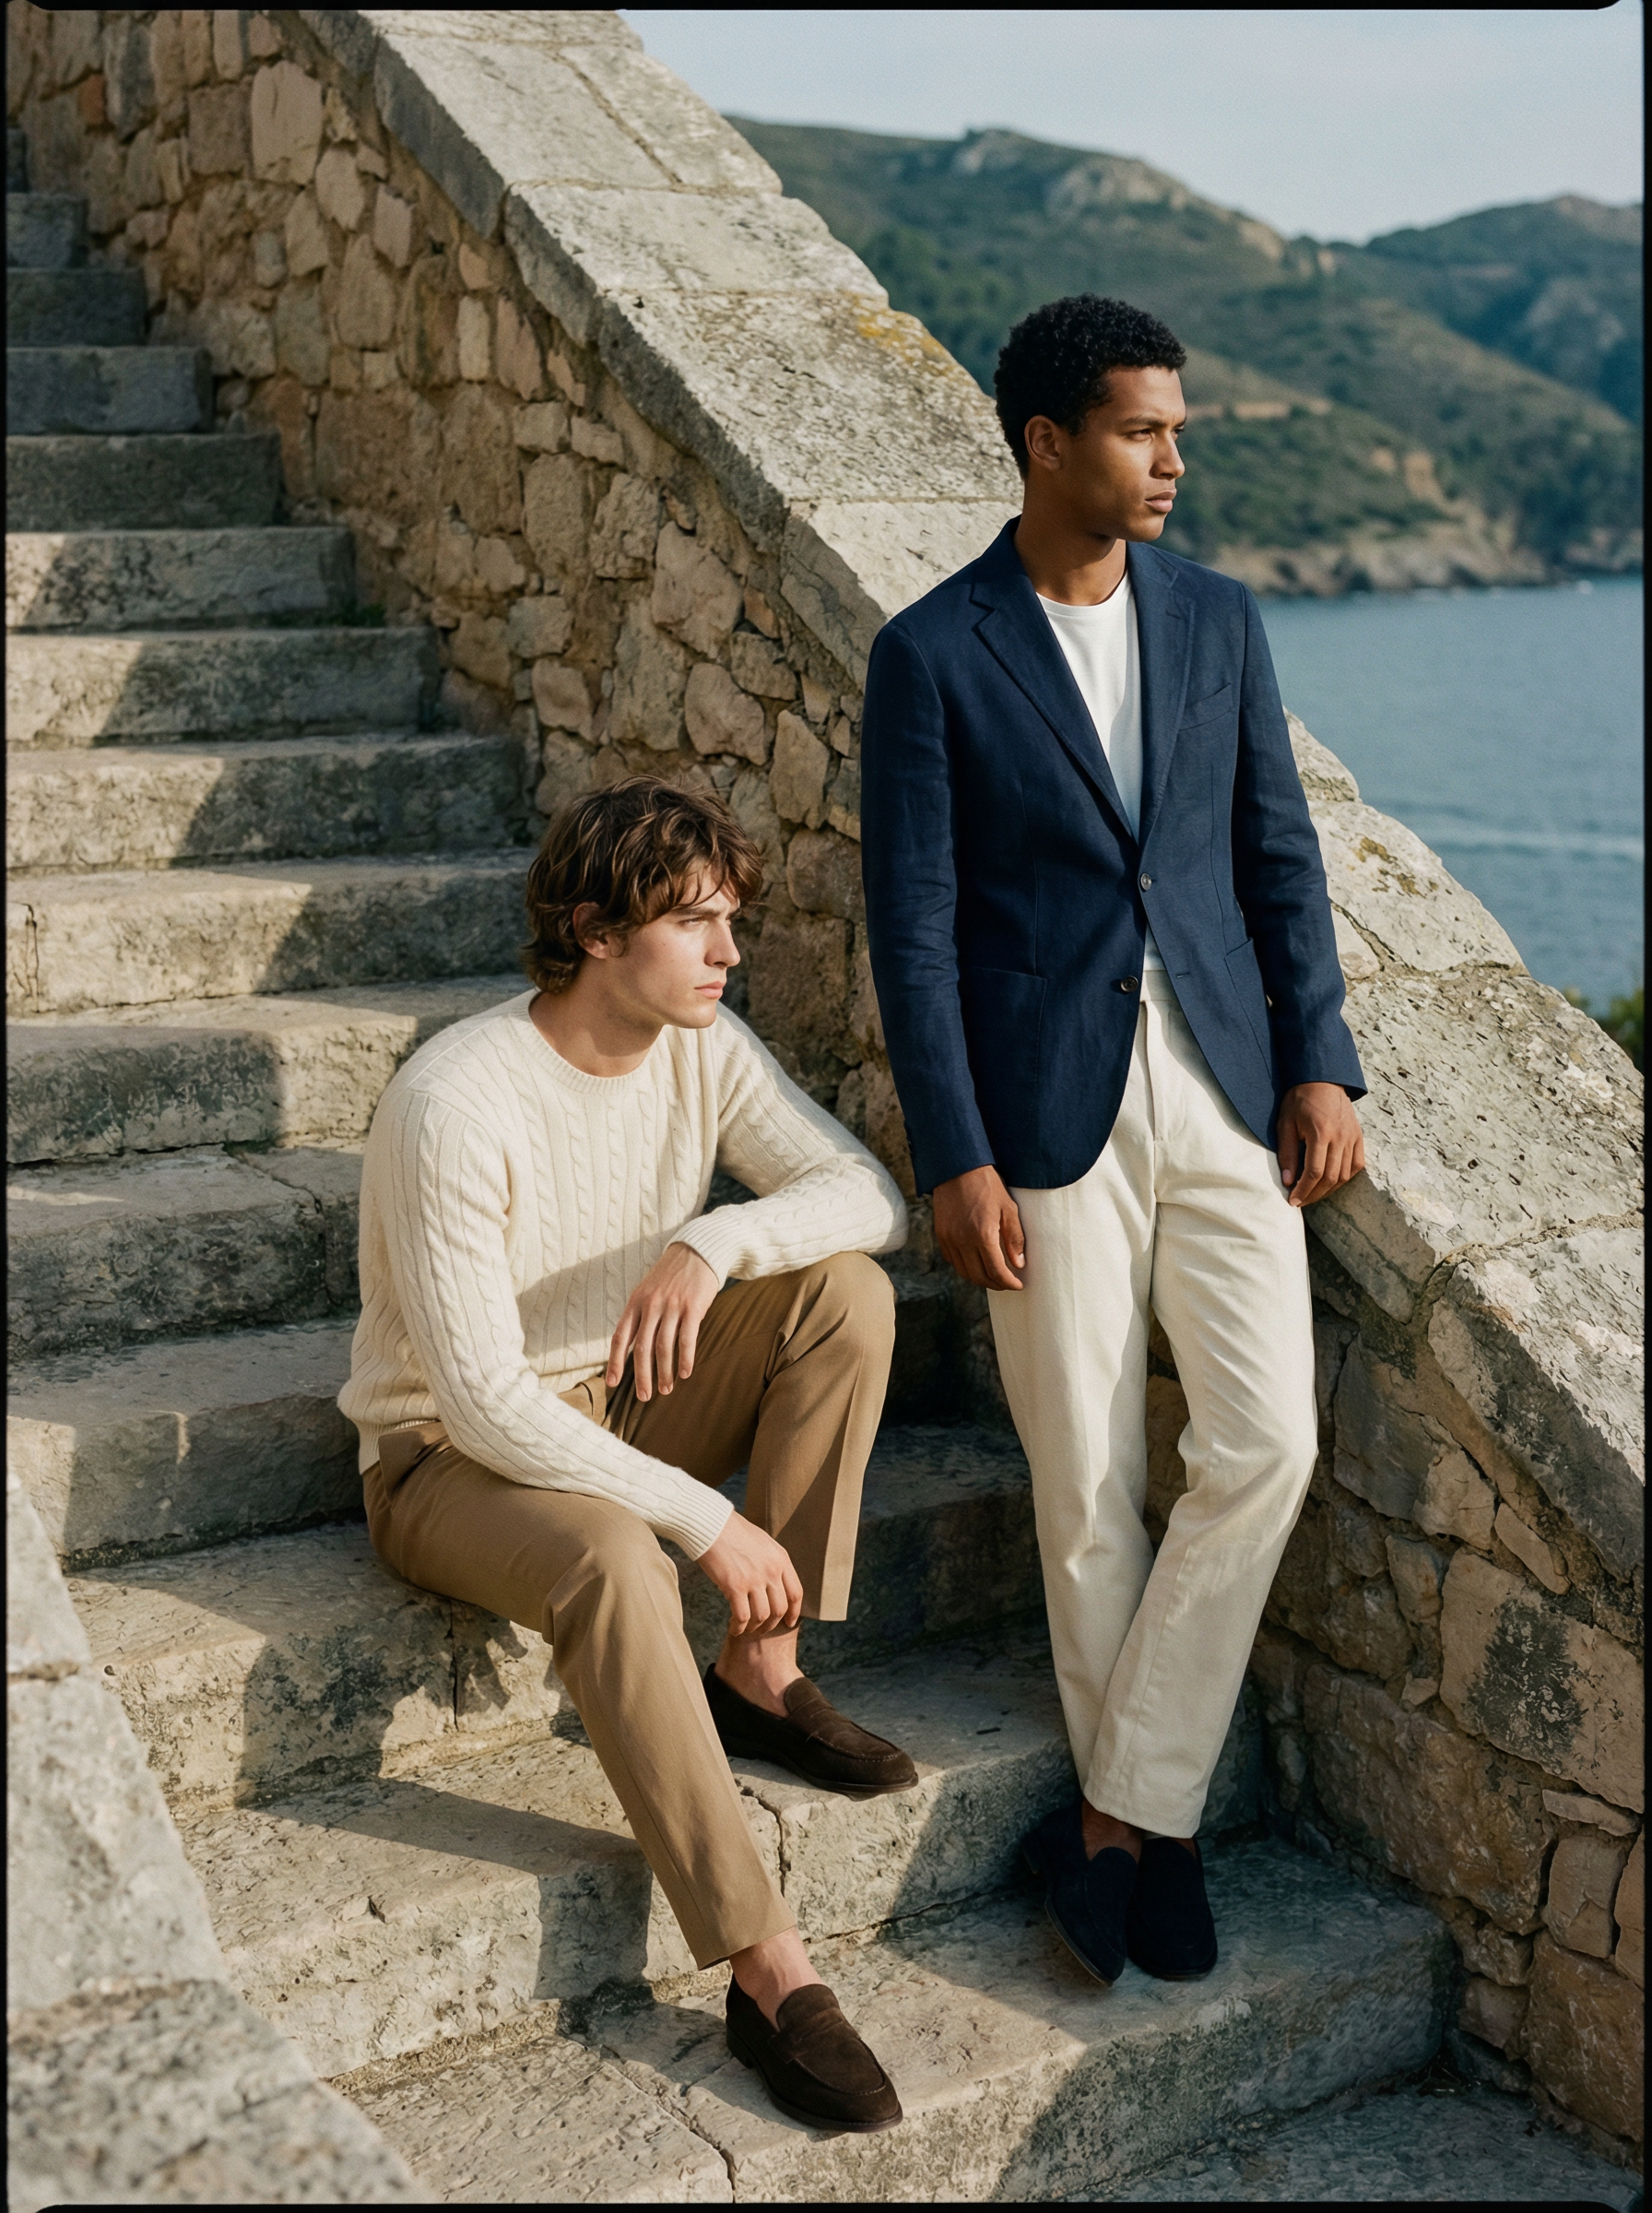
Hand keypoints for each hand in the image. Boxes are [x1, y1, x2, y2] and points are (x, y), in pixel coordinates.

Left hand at [606, 1240, 718, 1399]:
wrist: (696, 1251)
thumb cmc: (671, 1275)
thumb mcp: (648, 1290)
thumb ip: (640, 1314)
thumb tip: (631, 1345)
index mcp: (636, 1302)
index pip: (621, 1336)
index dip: (616, 1361)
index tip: (613, 1383)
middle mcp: (651, 1304)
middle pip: (642, 1347)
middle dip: (642, 1375)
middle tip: (644, 1396)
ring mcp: (672, 1305)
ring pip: (664, 1347)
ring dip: (664, 1372)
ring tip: (665, 1389)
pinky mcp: (693, 1307)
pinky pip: (687, 1338)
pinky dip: (685, 1358)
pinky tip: (686, 1373)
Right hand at [698, 1512, 802, 1634]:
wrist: (711, 1524)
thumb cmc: (732, 1530)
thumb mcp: (762, 1542)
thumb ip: (770, 1561)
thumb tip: (772, 1581)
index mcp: (781, 1558)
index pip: (796, 1593)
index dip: (794, 1612)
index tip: (788, 1622)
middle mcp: (771, 1570)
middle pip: (780, 1608)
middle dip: (772, 1624)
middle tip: (762, 1628)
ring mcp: (754, 1579)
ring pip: (762, 1616)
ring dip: (755, 1627)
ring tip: (746, 1628)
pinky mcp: (735, 1586)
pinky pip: (743, 1616)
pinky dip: (739, 1627)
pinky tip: (734, 1627)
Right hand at [933, 1164, 1025, 1288]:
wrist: (958, 1168)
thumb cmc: (987, 1185)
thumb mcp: (1008, 1208)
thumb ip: (1014, 1238)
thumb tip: (1018, 1264)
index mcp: (982, 1235)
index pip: (996, 1271)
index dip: (1009, 1283)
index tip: (1018, 1285)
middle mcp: (963, 1241)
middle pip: (979, 1276)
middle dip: (996, 1285)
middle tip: (1008, 1283)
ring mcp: (949, 1239)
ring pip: (964, 1272)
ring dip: (980, 1278)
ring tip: (993, 1276)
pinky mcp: (941, 1235)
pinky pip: (952, 1260)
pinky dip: (965, 1267)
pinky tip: (976, 1262)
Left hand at [1276, 1083, 1364, 1206]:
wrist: (1322, 1079)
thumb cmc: (1299, 1100)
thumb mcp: (1285, 1123)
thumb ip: (1287, 1153)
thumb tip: (1288, 1181)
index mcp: (1320, 1133)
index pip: (1314, 1172)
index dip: (1303, 1190)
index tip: (1292, 1201)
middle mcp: (1340, 1137)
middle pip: (1331, 1177)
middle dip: (1314, 1194)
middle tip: (1300, 1202)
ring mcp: (1352, 1137)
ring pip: (1345, 1175)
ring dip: (1328, 1190)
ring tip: (1312, 1195)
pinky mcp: (1359, 1136)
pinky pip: (1357, 1165)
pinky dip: (1344, 1178)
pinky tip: (1331, 1183)